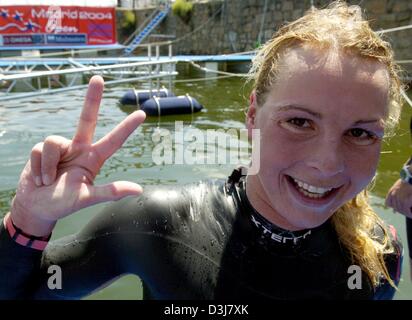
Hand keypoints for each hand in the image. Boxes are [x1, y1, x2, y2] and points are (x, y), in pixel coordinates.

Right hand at [10, 76, 145, 235]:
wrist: (36, 207)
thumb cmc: (63, 203)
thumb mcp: (87, 198)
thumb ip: (110, 192)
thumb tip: (139, 190)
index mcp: (93, 159)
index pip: (114, 141)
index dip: (127, 127)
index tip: (142, 113)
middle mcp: (79, 148)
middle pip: (87, 119)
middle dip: (92, 99)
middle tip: (98, 78)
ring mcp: (61, 147)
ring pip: (53, 141)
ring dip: (48, 166)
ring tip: (48, 182)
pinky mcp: (42, 148)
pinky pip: (39, 149)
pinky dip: (39, 167)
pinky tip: (39, 178)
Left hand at [385, 178, 411, 217]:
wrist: (411, 176)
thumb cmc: (407, 181)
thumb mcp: (398, 186)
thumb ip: (395, 194)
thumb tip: (394, 208)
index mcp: (391, 192)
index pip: (388, 203)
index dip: (393, 207)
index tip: (396, 210)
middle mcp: (393, 196)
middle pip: (396, 208)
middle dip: (401, 211)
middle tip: (407, 213)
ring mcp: (399, 198)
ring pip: (401, 210)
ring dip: (406, 213)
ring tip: (410, 214)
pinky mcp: (406, 200)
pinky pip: (407, 210)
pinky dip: (410, 214)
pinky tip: (411, 215)